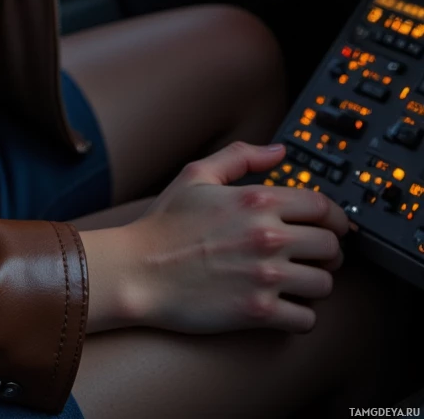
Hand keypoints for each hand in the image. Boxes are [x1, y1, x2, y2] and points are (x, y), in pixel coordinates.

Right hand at [118, 140, 347, 334]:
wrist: (137, 271)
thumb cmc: (164, 225)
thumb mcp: (197, 175)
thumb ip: (241, 156)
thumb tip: (279, 151)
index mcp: (257, 201)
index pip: (322, 207)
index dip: (333, 217)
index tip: (331, 226)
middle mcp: (267, 237)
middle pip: (331, 247)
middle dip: (328, 252)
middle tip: (316, 256)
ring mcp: (265, 276)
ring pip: (324, 284)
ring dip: (316, 284)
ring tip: (299, 281)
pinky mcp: (258, 312)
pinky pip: (306, 319)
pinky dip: (301, 316)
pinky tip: (286, 307)